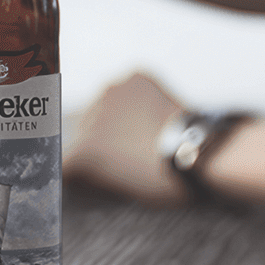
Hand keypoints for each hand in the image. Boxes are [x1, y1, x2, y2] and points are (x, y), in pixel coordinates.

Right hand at [64, 69, 188, 205]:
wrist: (198, 151)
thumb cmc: (163, 179)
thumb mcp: (120, 188)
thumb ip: (94, 174)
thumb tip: (84, 167)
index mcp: (82, 153)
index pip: (65, 161)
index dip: (80, 168)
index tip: (94, 172)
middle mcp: (88, 118)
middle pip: (83, 130)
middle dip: (98, 139)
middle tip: (124, 152)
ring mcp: (110, 92)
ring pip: (103, 105)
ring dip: (114, 116)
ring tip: (140, 131)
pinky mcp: (134, 76)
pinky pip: (127, 88)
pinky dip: (134, 99)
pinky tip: (150, 113)